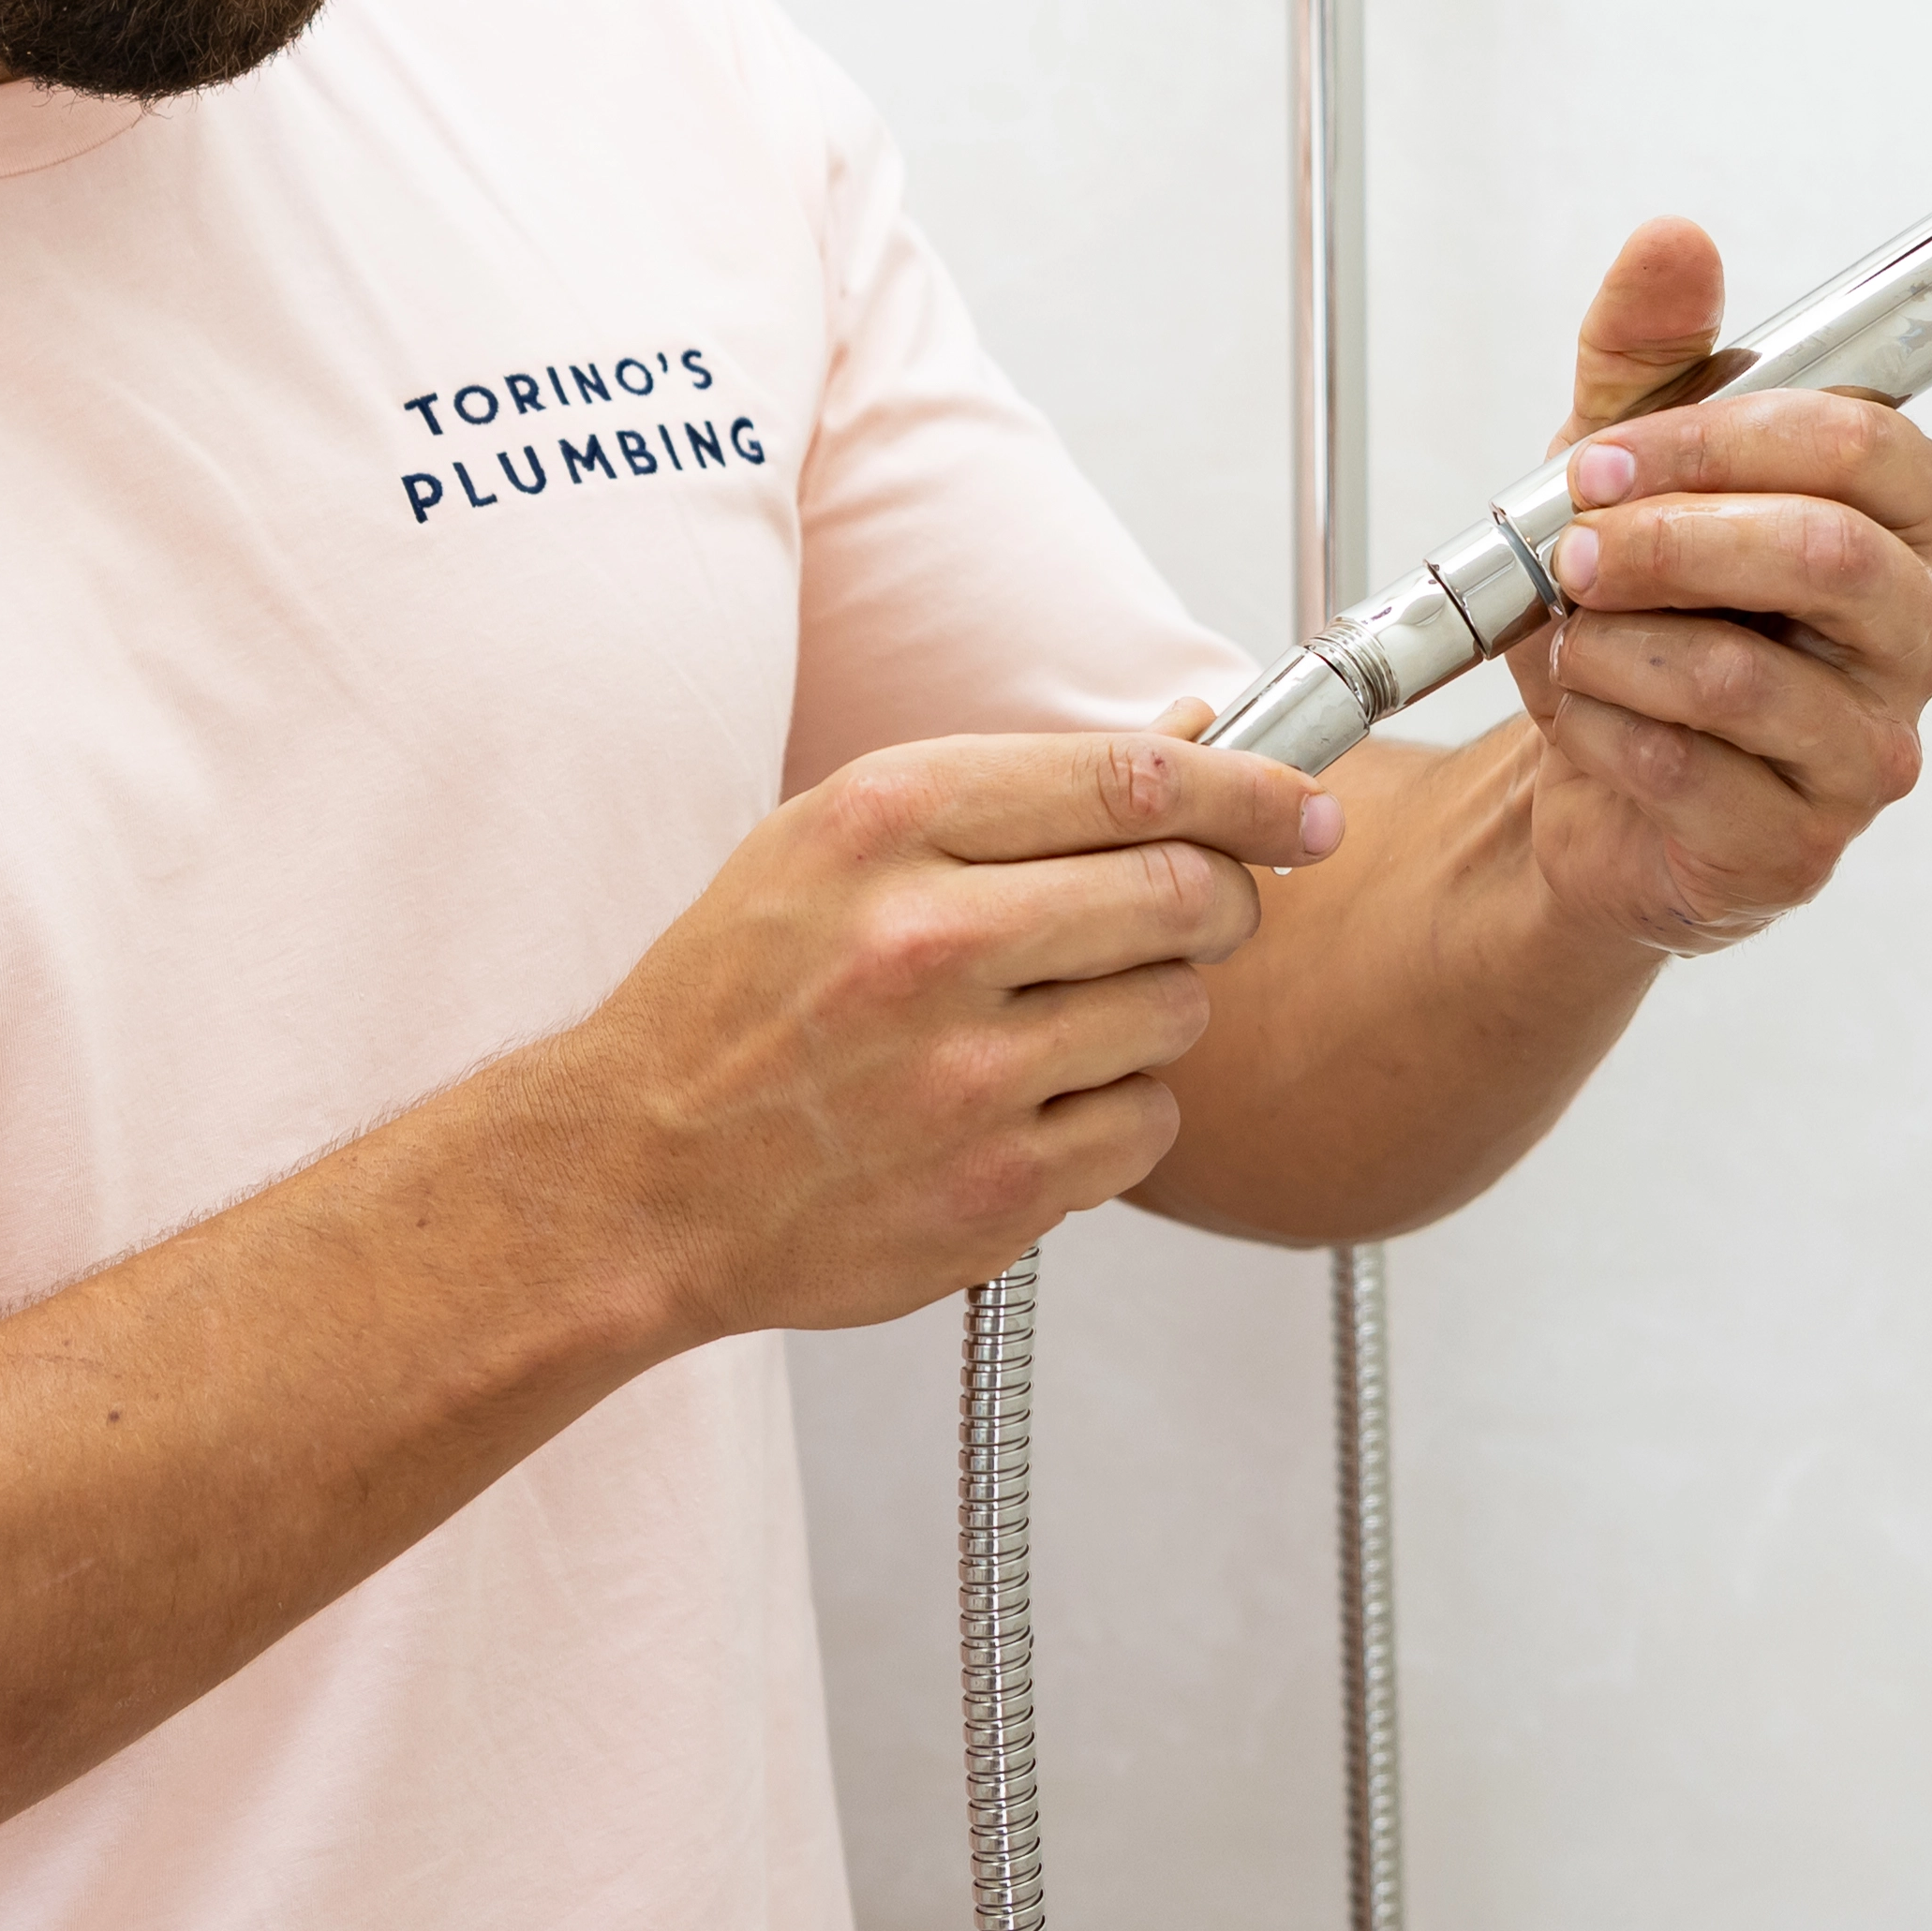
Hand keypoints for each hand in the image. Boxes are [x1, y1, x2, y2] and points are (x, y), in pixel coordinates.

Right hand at [562, 731, 1343, 1334]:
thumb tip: (1197, 738)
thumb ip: (1016, 796)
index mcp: (883, 826)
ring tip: (1051, 1023)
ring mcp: (964, 1076)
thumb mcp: (833, 848)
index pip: (1135, 782)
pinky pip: (1145, 1126)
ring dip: (1151, 1012)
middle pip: (1185, 893)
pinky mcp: (996, 1192)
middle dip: (1219, 901)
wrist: (632, 1179)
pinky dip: (1115, 1114)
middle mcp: (925, 940)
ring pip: (1176, 1013)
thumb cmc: (731, 1005)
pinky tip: (1028, 1107)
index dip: (1249, 790)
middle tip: (1195, 914)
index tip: (1299, 806)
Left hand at [1498, 218, 1931, 954]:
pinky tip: (1587, 721)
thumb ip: (1650, 352)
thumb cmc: (1643, 607)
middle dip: (1667, 539)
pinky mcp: (1802, 844)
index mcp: (1911, 522)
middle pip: (1824, 553)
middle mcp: (1921, 633)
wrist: (1590, 775)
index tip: (1604, 456)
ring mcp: (1872, 749)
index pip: (1863, 446)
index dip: (1720, 441)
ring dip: (1616, 645)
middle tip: (1575, 547)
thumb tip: (1674, 243)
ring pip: (1741, 672)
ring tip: (1573, 640)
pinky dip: (1600, 730)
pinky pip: (1689, 771)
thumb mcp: (1625, 461)